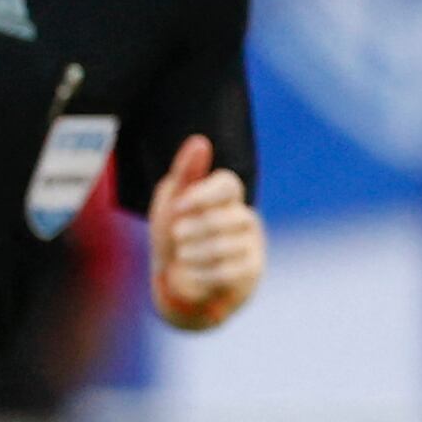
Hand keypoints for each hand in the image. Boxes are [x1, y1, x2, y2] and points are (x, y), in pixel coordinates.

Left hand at [148, 136, 261, 326]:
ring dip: (195, 253)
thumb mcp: (171, 203)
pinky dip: (201, 273)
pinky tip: (188, 272)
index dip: (203, 195)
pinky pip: (229, 272)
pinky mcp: (250, 271)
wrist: (179, 280)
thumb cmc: (175, 234)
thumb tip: (200, 140)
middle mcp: (242, 216)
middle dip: (196, 228)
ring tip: (182, 255)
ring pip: (227, 246)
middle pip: (227, 218)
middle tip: (177, 235)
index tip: (178, 207)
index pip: (228, 185)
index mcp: (224, 196)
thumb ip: (185, 174)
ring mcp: (250, 244)